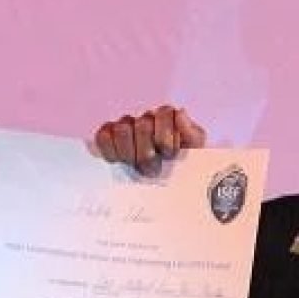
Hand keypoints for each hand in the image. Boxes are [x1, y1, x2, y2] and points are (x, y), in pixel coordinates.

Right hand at [92, 105, 207, 175]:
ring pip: (122, 130)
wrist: (173, 184)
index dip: (166, 137)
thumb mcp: (195, 151)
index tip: (169, 155)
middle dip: (149, 153)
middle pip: (142, 125)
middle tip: (154, 170)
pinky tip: (120, 162)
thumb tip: (181, 114)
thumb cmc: (182, 165)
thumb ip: (193, 133)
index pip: (164, 113)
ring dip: (131, 153)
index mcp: (167, 118)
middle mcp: (145, 119)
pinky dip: (111, 150)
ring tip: (138, 168)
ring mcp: (125, 126)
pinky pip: (103, 136)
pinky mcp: (108, 136)